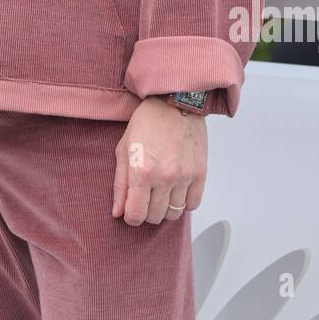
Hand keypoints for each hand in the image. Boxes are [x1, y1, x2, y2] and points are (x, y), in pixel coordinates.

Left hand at [112, 96, 207, 225]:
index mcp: (141, 172)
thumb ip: (120, 184)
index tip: (132, 210)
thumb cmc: (147, 122)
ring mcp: (184, 177)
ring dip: (165, 208)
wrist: (175, 102)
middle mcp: (164, 178)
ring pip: (174, 214)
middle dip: (147, 212)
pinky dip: (183, 202)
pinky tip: (176, 189)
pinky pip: (192, 204)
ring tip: (161, 192)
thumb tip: (118, 212)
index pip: (136, 215)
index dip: (131, 217)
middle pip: (155, 217)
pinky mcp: (200, 174)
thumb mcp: (124, 149)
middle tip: (145, 197)